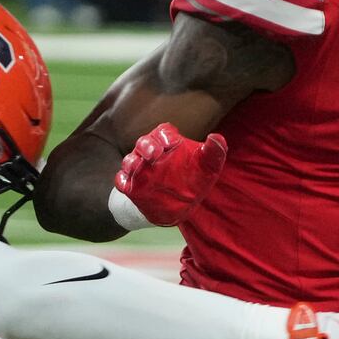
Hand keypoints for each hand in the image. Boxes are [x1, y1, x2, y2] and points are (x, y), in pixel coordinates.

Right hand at [109, 122, 227, 228]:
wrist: (179, 206)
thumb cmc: (195, 180)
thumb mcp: (208, 168)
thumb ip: (214, 153)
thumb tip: (217, 137)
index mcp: (169, 144)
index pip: (163, 132)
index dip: (165, 135)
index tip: (172, 143)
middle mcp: (152, 153)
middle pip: (144, 142)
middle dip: (147, 146)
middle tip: (154, 154)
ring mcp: (140, 169)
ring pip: (129, 159)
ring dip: (131, 162)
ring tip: (136, 167)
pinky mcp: (132, 186)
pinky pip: (121, 180)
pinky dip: (122, 181)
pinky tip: (127, 185)